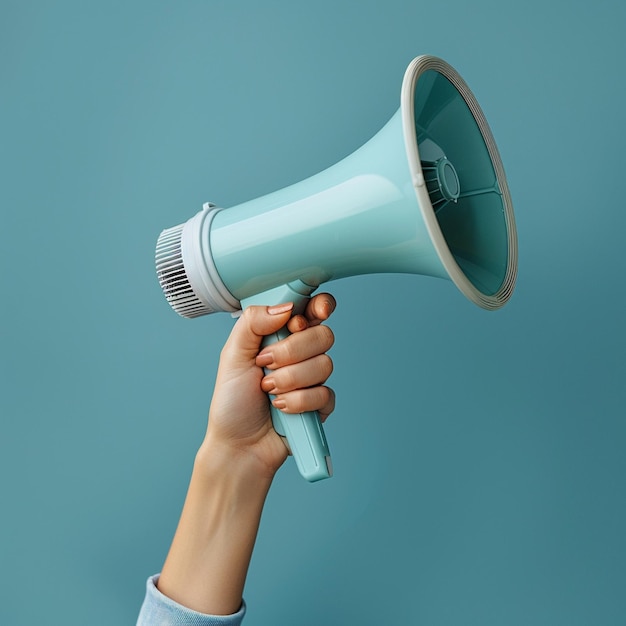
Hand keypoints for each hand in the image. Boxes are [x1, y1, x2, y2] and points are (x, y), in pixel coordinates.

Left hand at [202, 293, 335, 477]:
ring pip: (325, 364)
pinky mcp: (321, 404)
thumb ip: (253, 322)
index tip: (307, 316)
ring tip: (268, 390)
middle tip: (266, 363)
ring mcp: (313, 378)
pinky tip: (282, 408)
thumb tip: (285, 307)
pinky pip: (325, 393)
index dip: (319, 307)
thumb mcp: (232, 355)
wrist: (238, 445)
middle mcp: (301, 353)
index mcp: (282, 334)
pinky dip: (298, 402)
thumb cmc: (232, 401)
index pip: (313, 309)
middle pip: (323, 334)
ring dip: (290, 379)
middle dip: (292, 351)